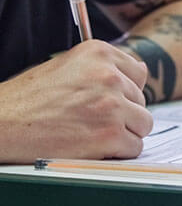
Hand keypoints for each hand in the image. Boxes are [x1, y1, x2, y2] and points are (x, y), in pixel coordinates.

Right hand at [0, 40, 152, 162]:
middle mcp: (109, 76)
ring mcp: (112, 105)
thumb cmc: (31, 98)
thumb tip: (143, 69)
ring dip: (125, 133)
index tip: (107, 98)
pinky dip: (119, 152)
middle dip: (124, 113)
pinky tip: (95, 146)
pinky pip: (135, 147)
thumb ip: (107, 67)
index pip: (139, 73)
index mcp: (99, 53)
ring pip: (143, 124)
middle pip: (142, 100)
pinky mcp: (110, 134)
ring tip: (95, 132)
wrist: (3, 123)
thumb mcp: (69, 66)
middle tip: (92, 119)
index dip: (124, 90)